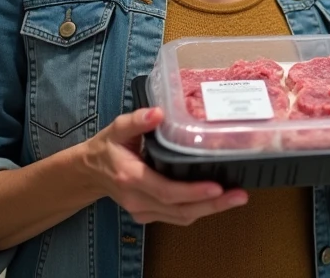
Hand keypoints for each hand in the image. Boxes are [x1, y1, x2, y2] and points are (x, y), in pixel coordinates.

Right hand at [79, 107, 248, 225]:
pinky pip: (176, 217)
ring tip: (236, 197)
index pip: (165, 190)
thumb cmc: (107, 147)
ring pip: (180, 217)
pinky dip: (198, 210)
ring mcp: (142, 211)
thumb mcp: (117, 128)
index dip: (192, 191)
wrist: (89, 173)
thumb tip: (158, 113)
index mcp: (130, 177)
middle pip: (179, 209)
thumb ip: (137, 120)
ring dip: (210, 210)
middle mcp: (137, 199)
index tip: (217, 187)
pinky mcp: (148, 215)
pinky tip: (217, 200)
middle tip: (240, 196)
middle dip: (212, 205)